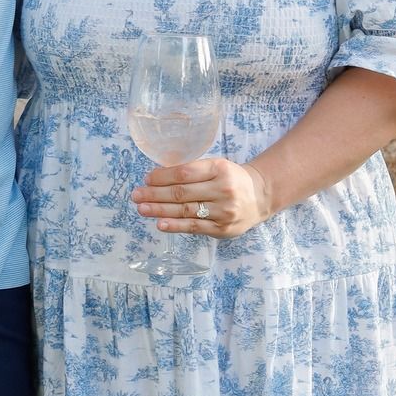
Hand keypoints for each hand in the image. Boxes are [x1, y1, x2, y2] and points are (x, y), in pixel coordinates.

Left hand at [132, 156, 271, 238]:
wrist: (259, 197)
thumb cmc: (231, 179)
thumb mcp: (217, 167)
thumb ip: (193, 171)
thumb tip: (157, 178)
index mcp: (219, 169)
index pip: (185, 172)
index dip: (163, 177)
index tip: (147, 179)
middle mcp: (223, 189)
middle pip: (182, 193)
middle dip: (155, 194)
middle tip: (136, 195)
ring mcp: (223, 211)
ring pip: (185, 211)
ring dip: (159, 210)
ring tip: (142, 209)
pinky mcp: (222, 229)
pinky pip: (193, 227)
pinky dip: (175, 226)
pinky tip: (160, 223)